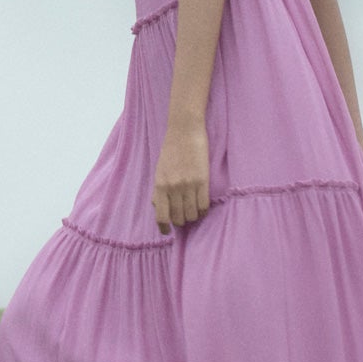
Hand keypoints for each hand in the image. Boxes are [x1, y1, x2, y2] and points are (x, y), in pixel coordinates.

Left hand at [151, 120, 210, 234]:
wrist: (185, 130)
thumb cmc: (171, 150)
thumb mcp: (159, 171)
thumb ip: (158, 190)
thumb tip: (158, 208)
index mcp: (160, 185)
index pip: (162, 216)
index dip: (165, 227)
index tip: (167, 231)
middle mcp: (173, 188)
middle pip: (178, 218)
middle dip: (180, 222)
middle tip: (183, 218)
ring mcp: (188, 185)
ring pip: (192, 214)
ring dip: (192, 217)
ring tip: (193, 212)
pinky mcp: (202, 180)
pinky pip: (204, 205)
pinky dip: (203, 210)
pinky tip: (202, 207)